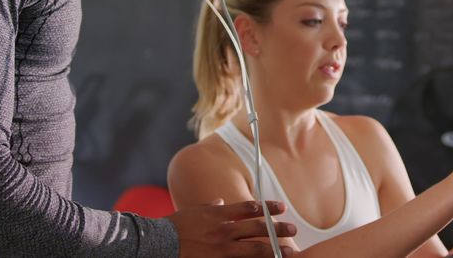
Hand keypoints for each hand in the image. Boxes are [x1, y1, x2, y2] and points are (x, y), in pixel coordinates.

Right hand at [169, 199, 296, 257]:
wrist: (158, 243)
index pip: (250, 208)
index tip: (281, 207)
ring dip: (274, 249)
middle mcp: (224, 230)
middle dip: (278, 229)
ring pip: (254, 249)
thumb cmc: (175, 226)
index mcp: (219, 214)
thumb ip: (211, 206)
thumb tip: (221, 200)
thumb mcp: (193, 211)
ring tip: (289, 251)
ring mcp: (221, 249)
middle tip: (294, 230)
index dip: (268, 207)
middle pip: (257, 228)